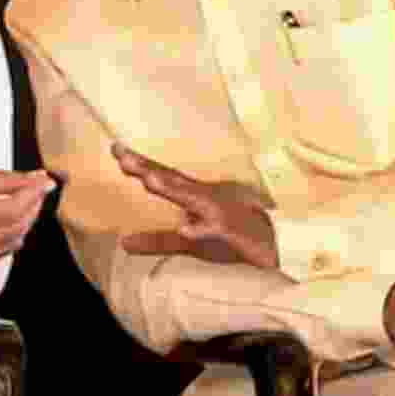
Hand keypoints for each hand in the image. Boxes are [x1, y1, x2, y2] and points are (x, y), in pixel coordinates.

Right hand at [0, 165, 54, 268]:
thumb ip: (4, 180)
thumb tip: (40, 179)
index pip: (12, 212)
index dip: (32, 194)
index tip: (44, 178)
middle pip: (16, 228)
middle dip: (32, 205)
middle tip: (36, 184)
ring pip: (12, 241)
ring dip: (24, 219)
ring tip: (21, 196)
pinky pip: (0, 251)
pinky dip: (10, 232)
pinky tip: (4, 215)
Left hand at [113, 144, 277, 269]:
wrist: (278, 247)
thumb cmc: (234, 239)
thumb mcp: (191, 242)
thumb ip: (158, 241)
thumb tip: (123, 243)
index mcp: (195, 198)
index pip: (164, 177)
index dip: (140, 164)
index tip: (116, 149)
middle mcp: (206, 199)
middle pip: (173, 181)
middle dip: (149, 168)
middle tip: (123, 157)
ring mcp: (220, 213)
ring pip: (193, 199)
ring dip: (172, 189)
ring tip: (148, 180)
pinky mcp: (234, 232)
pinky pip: (217, 230)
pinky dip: (203, 229)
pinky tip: (187, 229)